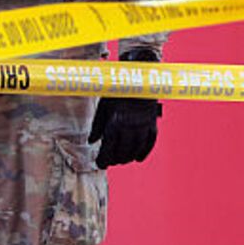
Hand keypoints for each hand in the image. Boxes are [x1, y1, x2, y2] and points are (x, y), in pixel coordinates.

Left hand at [92, 48, 162, 166]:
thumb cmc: (117, 92)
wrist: (138, 80)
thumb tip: (91, 141)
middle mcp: (129, 128)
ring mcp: (142, 127)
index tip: (100, 164)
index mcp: (114, 124)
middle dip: (114, 159)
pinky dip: (143, 152)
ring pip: (135, 150)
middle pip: (122, 152)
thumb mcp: (102, 106)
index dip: (104, 159)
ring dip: (127, 158)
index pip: (108, 148)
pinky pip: (149, 143)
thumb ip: (97, 125)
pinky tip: (137, 158)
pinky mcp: (152, 125)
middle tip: (108, 161)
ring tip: (120, 160)